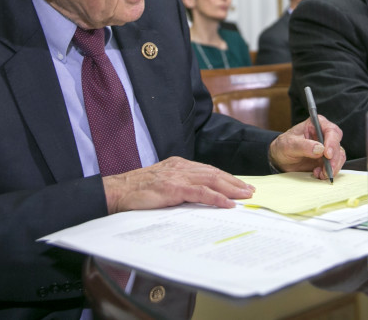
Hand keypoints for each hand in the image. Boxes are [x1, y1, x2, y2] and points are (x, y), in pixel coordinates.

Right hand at [103, 157, 254, 213]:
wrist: (117, 191)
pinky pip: (201, 193)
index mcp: (178, 164)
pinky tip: (228, 204)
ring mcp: (177, 176)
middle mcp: (180, 167)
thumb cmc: (136, 190)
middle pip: (214, 173)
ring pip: (211, 180)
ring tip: (244, 196)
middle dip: (234, 182)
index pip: (207, 170)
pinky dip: (217, 198)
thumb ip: (178, 185)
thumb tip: (196, 196)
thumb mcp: (161, 183)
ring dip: (231, 188)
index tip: (239, 184)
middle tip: (249, 190)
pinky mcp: (174, 188)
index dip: (225, 177)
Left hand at [269, 115, 345, 179]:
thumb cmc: (284, 146)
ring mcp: (327, 148)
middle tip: (327, 170)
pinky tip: (318, 174)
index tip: (327, 154)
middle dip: (333, 159)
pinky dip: (329, 172)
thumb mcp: (289, 144)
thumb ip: (303, 146)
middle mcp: (325, 134)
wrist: (281, 158)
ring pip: (339, 157)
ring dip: (332, 168)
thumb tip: (320, 149)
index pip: (331, 130)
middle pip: (337, 145)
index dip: (332, 142)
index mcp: (316, 124)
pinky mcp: (327, 160)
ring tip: (320, 174)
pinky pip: (335, 166)